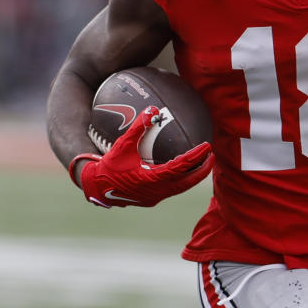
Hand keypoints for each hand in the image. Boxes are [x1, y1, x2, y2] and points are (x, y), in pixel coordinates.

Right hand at [71, 106, 213, 207]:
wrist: (96, 188)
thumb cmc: (109, 166)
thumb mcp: (123, 145)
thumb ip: (138, 127)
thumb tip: (152, 108)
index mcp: (152, 179)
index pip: (181, 167)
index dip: (196, 157)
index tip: (207, 146)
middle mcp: (157, 191)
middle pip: (187, 182)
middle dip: (202, 170)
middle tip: (212, 156)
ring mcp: (155, 197)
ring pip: (181, 188)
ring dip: (193, 176)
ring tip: (202, 164)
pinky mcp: (151, 199)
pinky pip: (172, 190)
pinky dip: (181, 180)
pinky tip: (183, 170)